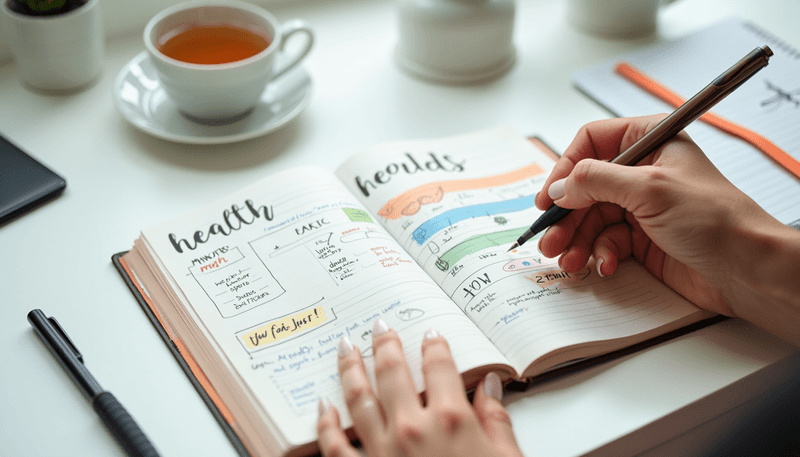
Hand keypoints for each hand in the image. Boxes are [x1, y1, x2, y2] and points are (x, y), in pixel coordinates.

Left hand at [317, 320, 522, 456]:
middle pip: (393, 372)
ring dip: (349, 368)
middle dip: (385, 343)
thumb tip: (491, 386)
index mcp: (450, 420)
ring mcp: (382, 452)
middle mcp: (411, 428)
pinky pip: (335, 445)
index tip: (431, 333)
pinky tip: (322, 404)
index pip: (440, 366)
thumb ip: (497, 420)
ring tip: (344, 345)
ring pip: (358, 398)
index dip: (435, 345)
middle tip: (379, 325)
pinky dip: (326, 422)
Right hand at [534, 115, 795, 318]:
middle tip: (549, 240)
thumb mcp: (650, 189)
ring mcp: (641, 206)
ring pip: (591, 218)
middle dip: (566, 215)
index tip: (549, 197)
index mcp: (649, 142)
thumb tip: (561, 186)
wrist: (747, 269)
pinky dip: (600, 254)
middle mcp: (642, 171)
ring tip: (569, 260)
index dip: (566, 169)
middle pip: (585, 187)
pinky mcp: (642, 238)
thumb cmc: (714, 219)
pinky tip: (606, 265)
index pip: (591, 143)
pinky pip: (606, 242)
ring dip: (577, 239)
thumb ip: (597, 181)